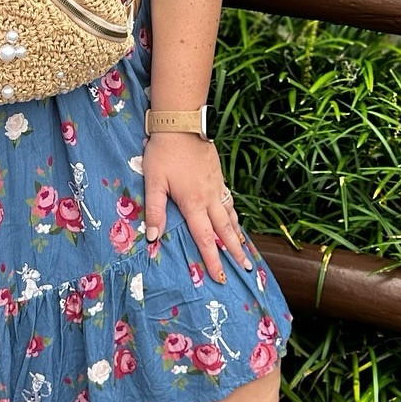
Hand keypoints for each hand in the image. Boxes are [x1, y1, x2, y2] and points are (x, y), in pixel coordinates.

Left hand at [142, 133, 251, 283]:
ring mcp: (216, 186)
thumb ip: (154, 210)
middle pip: (225, 231)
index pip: (205, 239)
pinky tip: (235, 219)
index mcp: (193, 204)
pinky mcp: (218, 176)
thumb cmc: (164, 153)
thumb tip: (153, 237)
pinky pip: (229, 201)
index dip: (212, 260)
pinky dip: (234, 215)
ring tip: (245, 250)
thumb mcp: (154, 182)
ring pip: (230, 216)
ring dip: (238, 235)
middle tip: (247, 269)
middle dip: (235, 252)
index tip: (220, 277)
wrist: (182, 124)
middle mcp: (209, 199)